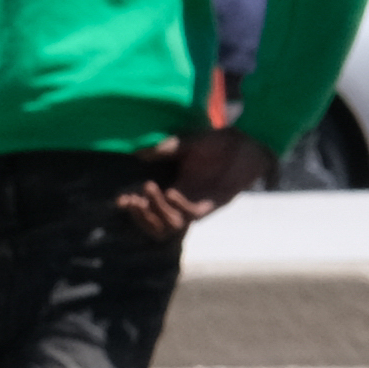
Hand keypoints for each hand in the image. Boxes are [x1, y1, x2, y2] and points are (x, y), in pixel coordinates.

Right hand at [113, 117, 266, 239]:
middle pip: (158, 227)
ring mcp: (201, 204)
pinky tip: (170, 192)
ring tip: (148, 189)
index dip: (135, 210)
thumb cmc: (218, 142)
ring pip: (173, 226)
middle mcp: (186, 202)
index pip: (151, 210)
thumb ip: (164, 150)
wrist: (247, 140)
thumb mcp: (185, 144)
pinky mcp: (216, 202)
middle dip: (141, 217)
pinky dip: (179, 206)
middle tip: (132, 200)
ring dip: (157, 211)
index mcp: (176, 191)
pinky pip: (193, 214)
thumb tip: (138, 153)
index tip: (121, 200)